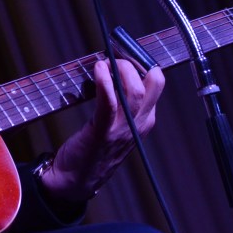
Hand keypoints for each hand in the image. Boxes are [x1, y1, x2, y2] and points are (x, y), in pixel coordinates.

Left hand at [39, 58, 163, 202]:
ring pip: (134, 91)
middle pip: (153, 84)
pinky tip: (97, 70)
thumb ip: (122, 104)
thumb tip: (112, 69)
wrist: (75, 180)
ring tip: (106, 62)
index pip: (157, 84)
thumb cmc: (93, 149)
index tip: (126, 52)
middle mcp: (139, 124)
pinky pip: (108, 102)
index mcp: (145, 120)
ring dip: (120, 69)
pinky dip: (104, 82)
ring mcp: (122, 129)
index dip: (143, 63)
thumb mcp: (118, 126)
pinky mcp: (102, 132)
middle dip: (135, 62)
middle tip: (116, 56)